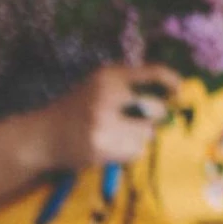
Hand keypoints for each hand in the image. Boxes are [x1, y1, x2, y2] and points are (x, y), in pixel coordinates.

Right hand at [43, 65, 179, 169]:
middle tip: (135, 120)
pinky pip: (136, 151)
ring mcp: (103, 123)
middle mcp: (106, 96)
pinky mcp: (101, 147)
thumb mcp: (100, 86)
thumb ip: (131, 85)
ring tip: (115, 133)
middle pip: (157, 110)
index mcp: (107, 76)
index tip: (179, 90)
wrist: (43, 136)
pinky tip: (109, 145)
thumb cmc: (79, 110)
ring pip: (148, 134)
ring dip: (138, 137)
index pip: (152, 72)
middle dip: (152, 118)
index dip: (172, 81)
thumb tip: (176, 94)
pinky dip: (128, 151)